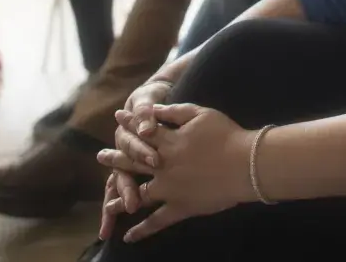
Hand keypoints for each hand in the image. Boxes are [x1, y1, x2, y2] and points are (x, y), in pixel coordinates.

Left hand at [97, 103, 253, 243]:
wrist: (245, 164)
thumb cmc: (226, 136)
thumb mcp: (202, 114)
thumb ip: (176, 111)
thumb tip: (155, 109)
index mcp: (169, 142)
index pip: (143, 131)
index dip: (130, 123)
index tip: (117, 117)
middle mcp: (163, 167)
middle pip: (133, 163)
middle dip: (116, 158)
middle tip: (100, 156)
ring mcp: (169, 189)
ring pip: (139, 195)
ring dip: (121, 199)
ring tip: (107, 205)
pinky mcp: (180, 207)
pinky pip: (157, 221)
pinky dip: (142, 229)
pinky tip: (129, 236)